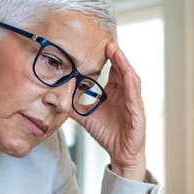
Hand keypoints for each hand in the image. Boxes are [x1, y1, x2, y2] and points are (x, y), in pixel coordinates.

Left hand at [72, 41, 146, 181]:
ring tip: (116, 51)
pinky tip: (126, 74)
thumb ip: (73, 105)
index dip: (107, 56)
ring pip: (130, 78)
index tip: (97, 43)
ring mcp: (133, 102)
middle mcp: (126, 93)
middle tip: (107, 40)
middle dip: (116, 54)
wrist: (119, 153)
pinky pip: (134, 96)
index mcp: (116, 91)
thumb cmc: (108, 133)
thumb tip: (55, 97)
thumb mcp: (85, 116)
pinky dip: (131, 84)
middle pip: (122, 68)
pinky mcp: (138, 113)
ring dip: (124, 64)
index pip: (113, 69)